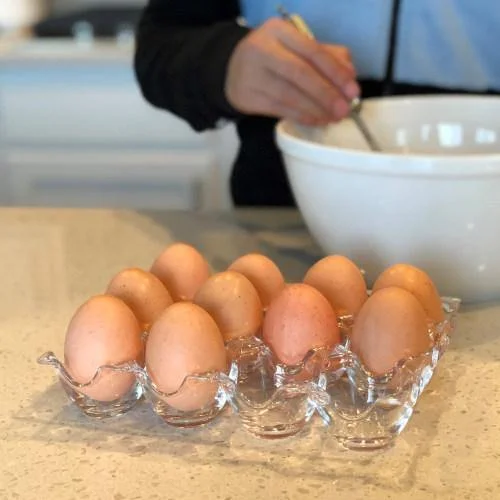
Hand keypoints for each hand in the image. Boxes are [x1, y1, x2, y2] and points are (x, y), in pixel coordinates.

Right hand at [225, 18, 359, 124]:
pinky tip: (316, 120)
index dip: (335, 72)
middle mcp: (262, 49)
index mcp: (278, 31)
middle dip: (326, 94)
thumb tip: (349, 73)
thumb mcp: (296, 47)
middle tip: (344, 109)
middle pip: (300, 73)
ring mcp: (251, 75)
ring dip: (315, 109)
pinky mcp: (247, 97)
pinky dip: (301, 116)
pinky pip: (279, 109)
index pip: (312, 50)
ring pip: (289, 95)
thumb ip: (326, 55)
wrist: (232, 70)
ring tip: (332, 117)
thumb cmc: (273, 58)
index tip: (352, 90)